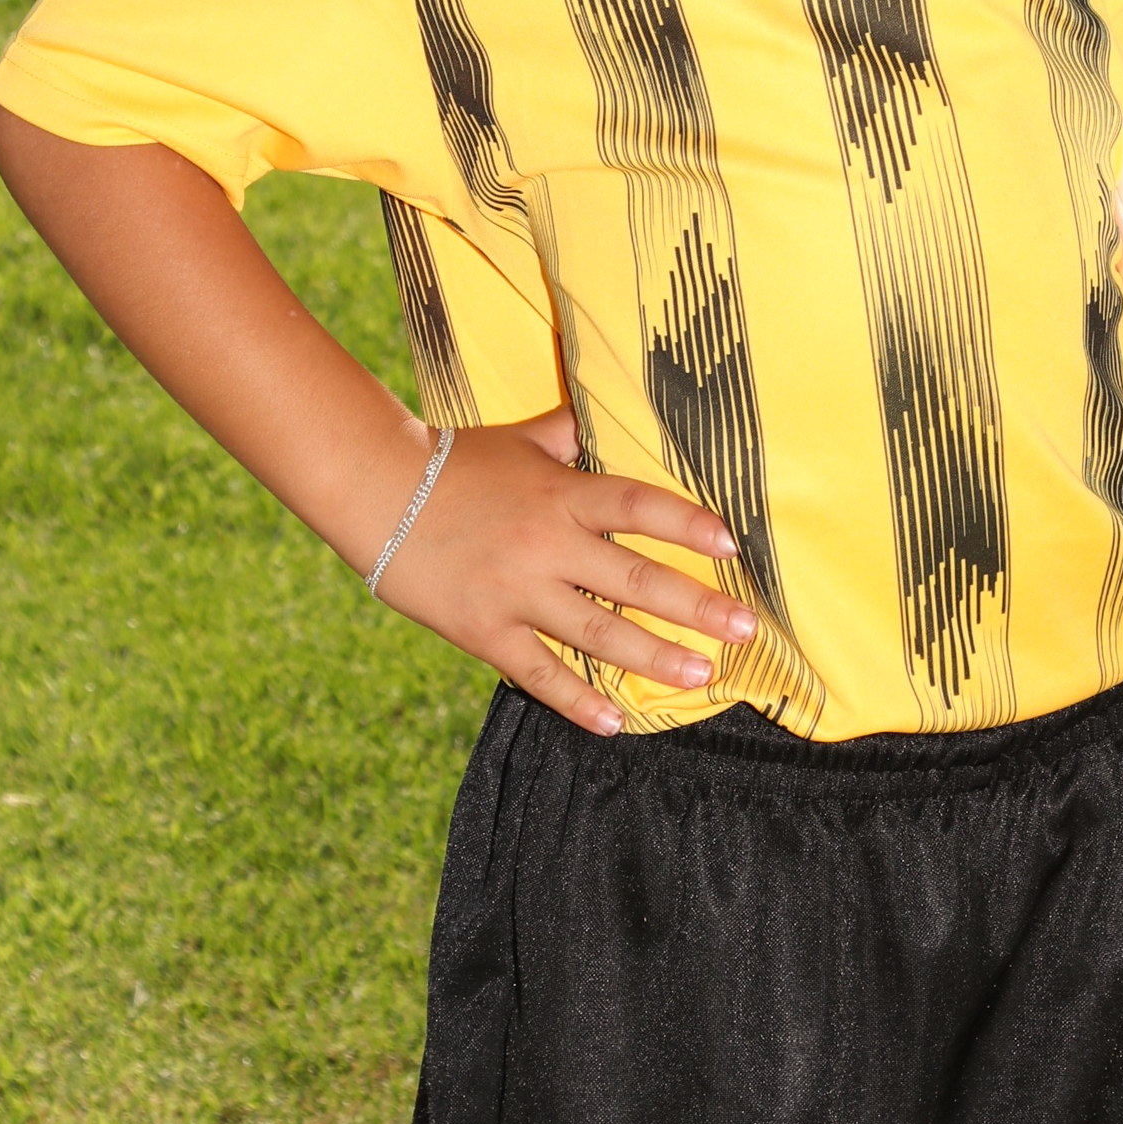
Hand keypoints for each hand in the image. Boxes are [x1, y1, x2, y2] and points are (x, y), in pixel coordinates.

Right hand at [373, 405, 757, 731]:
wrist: (376, 492)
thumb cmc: (456, 461)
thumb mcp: (522, 438)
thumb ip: (571, 432)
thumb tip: (609, 401)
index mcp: (562, 493)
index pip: (640, 507)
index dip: (689, 525)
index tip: (733, 547)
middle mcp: (548, 543)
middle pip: (636, 580)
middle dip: (697, 607)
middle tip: (746, 631)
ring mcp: (517, 592)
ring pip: (599, 634)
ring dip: (655, 659)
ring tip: (702, 676)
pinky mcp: (484, 631)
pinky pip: (540, 673)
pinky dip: (578, 701)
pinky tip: (616, 723)